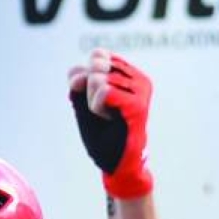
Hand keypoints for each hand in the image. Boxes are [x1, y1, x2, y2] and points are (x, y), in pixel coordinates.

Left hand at [68, 49, 153, 199]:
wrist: (118, 164)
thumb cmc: (102, 136)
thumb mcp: (83, 105)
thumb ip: (78, 85)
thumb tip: (79, 76)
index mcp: (127, 73)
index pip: (97, 54)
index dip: (85, 78)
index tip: (96, 101)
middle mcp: (136, 77)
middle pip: (96, 62)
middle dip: (88, 90)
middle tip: (101, 111)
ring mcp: (140, 88)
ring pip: (97, 77)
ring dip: (92, 103)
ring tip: (107, 117)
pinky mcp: (138, 103)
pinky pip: (103, 91)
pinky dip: (97, 107)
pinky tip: (108, 119)